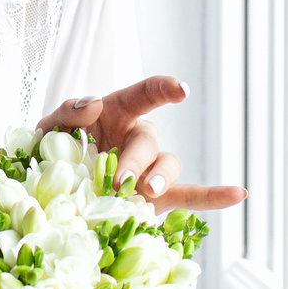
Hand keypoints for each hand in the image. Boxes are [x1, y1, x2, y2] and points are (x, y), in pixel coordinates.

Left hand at [39, 75, 246, 214]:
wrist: (48, 192)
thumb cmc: (51, 152)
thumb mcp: (50, 127)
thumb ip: (69, 110)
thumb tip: (94, 103)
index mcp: (117, 113)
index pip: (145, 93)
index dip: (163, 88)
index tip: (181, 91)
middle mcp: (138, 139)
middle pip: (149, 142)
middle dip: (136, 160)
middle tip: (119, 180)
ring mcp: (149, 170)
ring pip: (169, 167)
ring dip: (160, 178)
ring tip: (145, 192)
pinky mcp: (154, 200)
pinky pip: (189, 196)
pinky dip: (213, 196)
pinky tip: (239, 193)